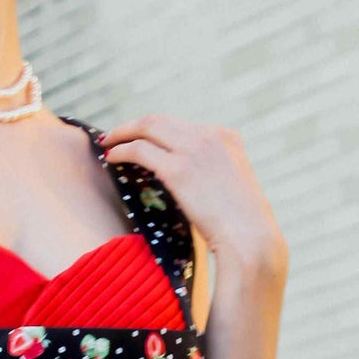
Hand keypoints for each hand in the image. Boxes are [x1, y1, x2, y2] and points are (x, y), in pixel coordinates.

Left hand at [101, 113, 286, 277]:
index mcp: (226, 137)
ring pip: (147, 127)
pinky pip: (139, 151)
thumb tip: (190, 183)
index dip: (158, 130)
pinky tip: (111, 157)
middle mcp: (210, 136)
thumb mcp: (231, 188)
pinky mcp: (178, 169)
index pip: (183, 125)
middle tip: (115, 134)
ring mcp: (193, 150)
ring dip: (122, 132)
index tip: (143, 138)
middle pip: (161, 120)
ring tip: (107, 142)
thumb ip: (212, 175)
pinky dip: (121, 150)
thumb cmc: (242, 226)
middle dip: (134, 125)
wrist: (250, 239)